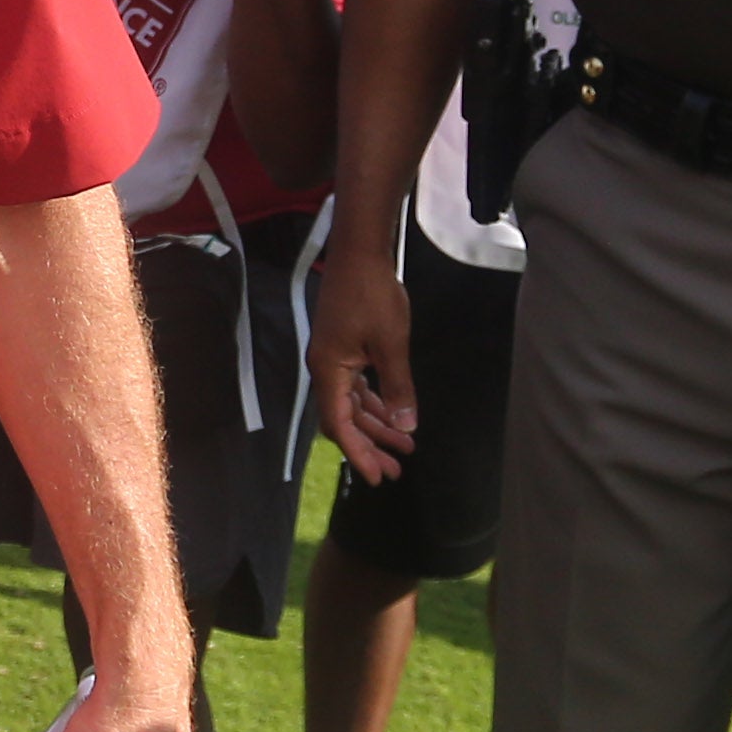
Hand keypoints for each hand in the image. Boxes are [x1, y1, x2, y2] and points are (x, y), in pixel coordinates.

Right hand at [310, 242, 420, 483]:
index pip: (339, 424)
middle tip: (396, 469)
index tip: (376, 476)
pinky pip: (355, 386)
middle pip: (344, 419)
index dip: (358, 452)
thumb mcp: (391, 345)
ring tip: (404, 446)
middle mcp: (326, 369)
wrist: (359, 255)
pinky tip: (391, 413)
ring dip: (375, 425)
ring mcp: (333, 358)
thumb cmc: (373, 297)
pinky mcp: (343, 348)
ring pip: (351, 404)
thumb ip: (398, 388)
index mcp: (330, 371)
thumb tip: (405, 427)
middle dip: (370, 445)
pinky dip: (373, 403)